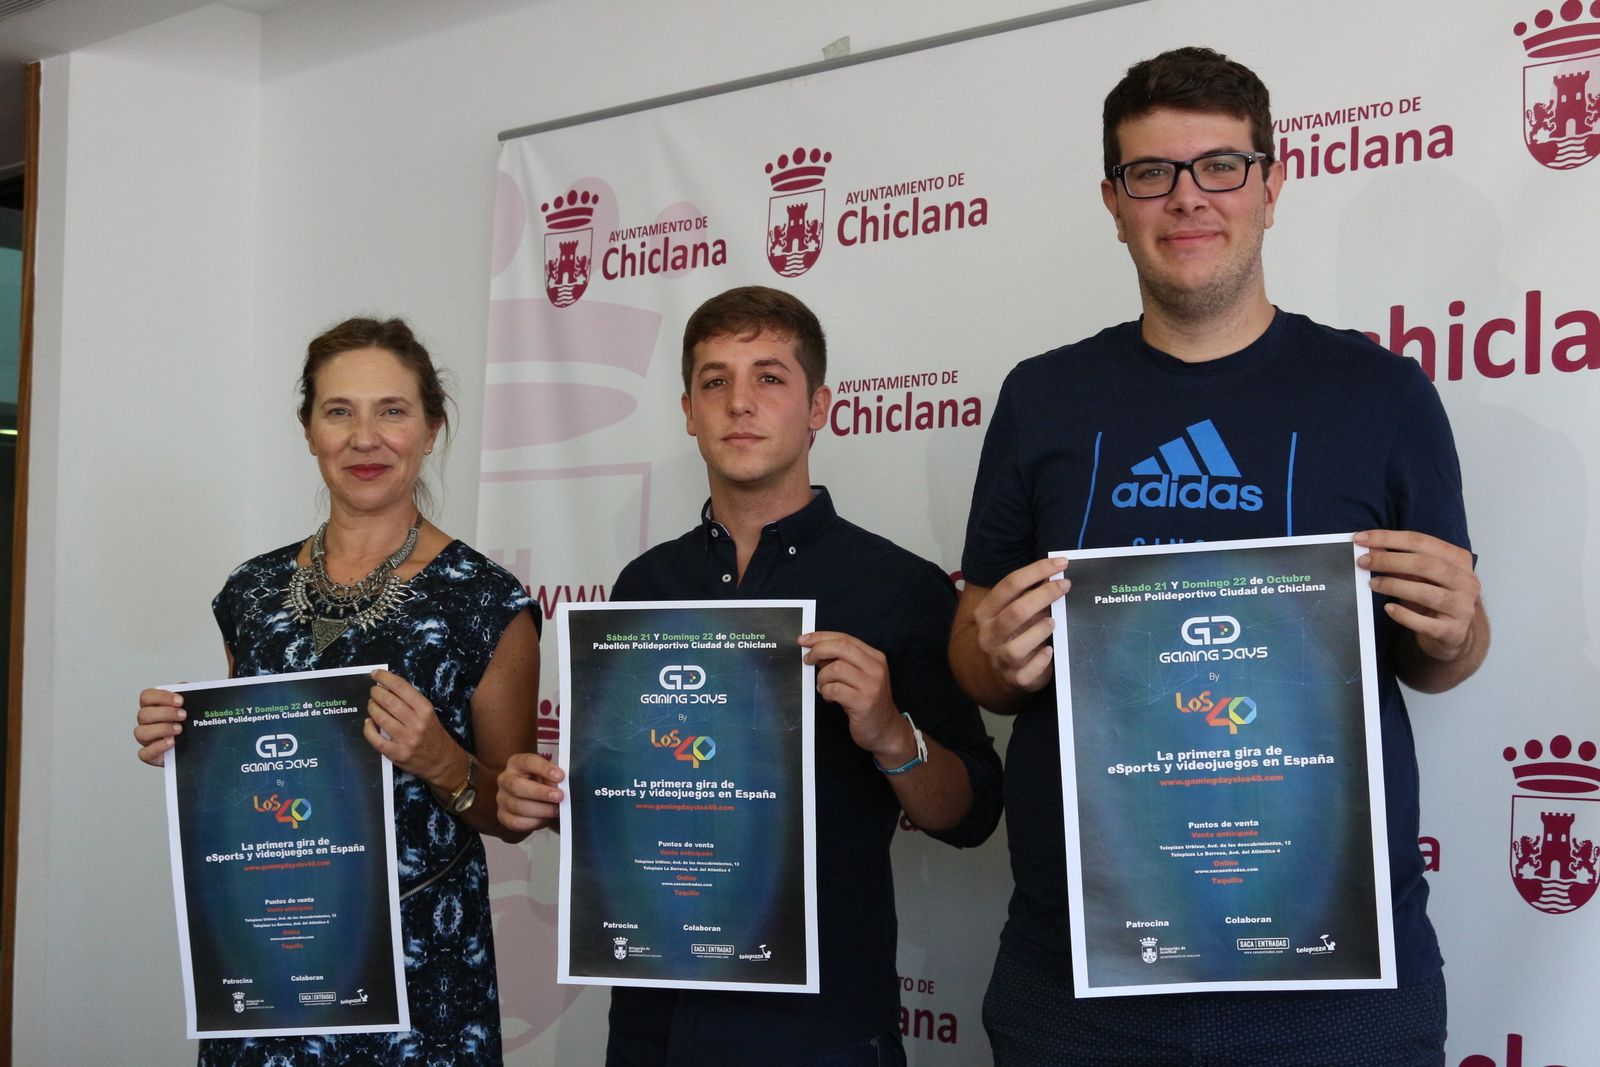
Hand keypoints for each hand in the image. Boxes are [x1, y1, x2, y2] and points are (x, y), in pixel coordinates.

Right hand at [134, 688, 185, 766]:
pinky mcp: (150, 755)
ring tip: (179, 729)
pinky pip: (144, 753)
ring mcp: (146, 739)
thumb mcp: (190, 707)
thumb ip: (188, 695)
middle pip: (143, 714)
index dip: (161, 697)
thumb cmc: (189, 723)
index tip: (180, 700)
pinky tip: (172, 742)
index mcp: (153, 707)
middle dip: (165, 713)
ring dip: (161, 729)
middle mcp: (146, 722)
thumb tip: (186, 687)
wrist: (196, 746)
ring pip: (141, 732)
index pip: (146, 696)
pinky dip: (158, 747)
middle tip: (183, 715)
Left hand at [365, 669, 460, 784]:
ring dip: (372, 708)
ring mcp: (406, 739)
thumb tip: (387, 687)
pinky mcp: (397, 753)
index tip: (375, 673)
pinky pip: (376, 739)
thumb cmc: (434, 734)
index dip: (386, 678)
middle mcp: (416, 723)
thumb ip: (410, 701)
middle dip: (376, 693)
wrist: (443, 761)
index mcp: (425, 709)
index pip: (402, 688)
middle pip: (389, 701)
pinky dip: (368, 729)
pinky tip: (368, 722)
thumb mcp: (428, 714)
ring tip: (371, 704)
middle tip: (373, 691)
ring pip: (381, 718)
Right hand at [497, 752, 564, 832]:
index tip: (560, 776)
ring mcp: (502, 798)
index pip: (528, 762)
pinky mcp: (503, 816)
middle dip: (540, 792)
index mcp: (516, 763)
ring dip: (540, 810)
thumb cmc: (545, 782)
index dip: (544, 769)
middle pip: (516, 786)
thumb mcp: (550, 775)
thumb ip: (554, 778)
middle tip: (559, 796)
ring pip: (517, 806)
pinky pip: (515, 822)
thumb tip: (561, 785)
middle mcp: (505, 779)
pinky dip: (533, 822)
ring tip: (557, 810)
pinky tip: (545, 819)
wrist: (539, 800)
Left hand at [798, 631, 910, 760]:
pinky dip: (825, 692)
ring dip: (822, 678)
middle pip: (841, 647)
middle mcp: (876, 668)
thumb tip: (817, 651)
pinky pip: (834, 689)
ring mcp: (871, 685)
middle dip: (818, 650)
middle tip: (807, 660)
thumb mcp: (859, 677)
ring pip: (836, 669)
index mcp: (875, 658)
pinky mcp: (863, 702)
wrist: (886, 730)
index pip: (845, 638)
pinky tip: (829, 697)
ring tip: (823, 687)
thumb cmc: (868, 702)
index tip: (804, 639)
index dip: (821, 637)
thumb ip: (841, 662)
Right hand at [972, 557, 1068, 692]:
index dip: (1036, 571)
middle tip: (1065, 586)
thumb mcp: (1015, 610)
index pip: (1009, 585)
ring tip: (1054, 622)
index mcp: (986, 612)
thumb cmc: (1014, 633)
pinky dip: (1040, 661)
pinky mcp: (1014, 679)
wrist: (1003, 672)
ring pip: (1017, 646)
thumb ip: (1030, 594)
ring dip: (1039, 631)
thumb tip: (1055, 572)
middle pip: (1015, 612)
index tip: (1061, 564)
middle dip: (1043, 596)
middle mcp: (989, 635)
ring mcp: (1000, 659)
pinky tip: (1050, 650)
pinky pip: (1027, 672)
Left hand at [1355, 529, 1479, 661]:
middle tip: (1364, 562)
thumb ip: (1398, 560)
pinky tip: (1389, 608)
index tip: (1361, 538)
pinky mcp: (1454, 631)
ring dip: (1394, 586)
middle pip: (1425, 564)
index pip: (1421, 541)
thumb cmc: (1434, 596)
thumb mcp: (1419, 575)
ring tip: (1373, 584)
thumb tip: (1371, 547)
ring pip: (1426, 593)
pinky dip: (1404, 615)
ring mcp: (1462, 607)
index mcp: (1458, 559)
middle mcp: (1466, 581)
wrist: (1456, 631)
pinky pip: (1426, 623)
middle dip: (1389, 561)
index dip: (1389, 538)